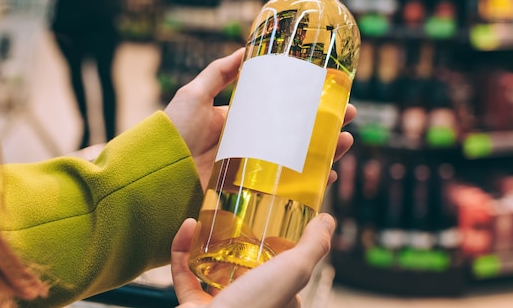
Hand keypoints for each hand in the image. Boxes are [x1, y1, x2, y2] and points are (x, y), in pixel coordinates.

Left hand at [165, 48, 356, 190]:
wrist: (157, 175)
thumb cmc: (173, 132)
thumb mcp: (194, 94)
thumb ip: (218, 73)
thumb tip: (245, 49)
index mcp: (240, 122)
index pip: (280, 110)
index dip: (304, 102)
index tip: (329, 93)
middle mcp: (251, 145)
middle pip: (296, 135)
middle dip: (325, 126)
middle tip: (350, 117)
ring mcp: (254, 170)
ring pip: (298, 160)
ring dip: (325, 151)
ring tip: (346, 141)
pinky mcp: (253, 193)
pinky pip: (286, 189)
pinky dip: (310, 185)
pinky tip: (327, 175)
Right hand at [171, 213, 335, 307]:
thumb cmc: (254, 307)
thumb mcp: (294, 272)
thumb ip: (313, 246)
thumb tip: (328, 220)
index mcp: (280, 301)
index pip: (287, 273)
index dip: (283, 248)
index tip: (276, 222)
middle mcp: (252, 305)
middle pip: (248, 267)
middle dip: (241, 241)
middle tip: (239, 213)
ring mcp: (222, 306)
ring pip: (214, 268)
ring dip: (209, 241)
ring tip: (211, 215)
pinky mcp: (193, 305)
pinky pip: (185, 273)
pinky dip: (183, 250)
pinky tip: (188, 226)